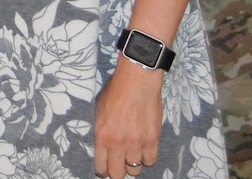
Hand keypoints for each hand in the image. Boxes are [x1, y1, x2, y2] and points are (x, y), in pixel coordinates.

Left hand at [93, 60, 162, 177]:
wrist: (136, 81)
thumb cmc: (115, 92)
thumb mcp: (99, 111)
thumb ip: (101, 131)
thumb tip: (102, 147)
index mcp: (102, 136)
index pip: (101, 167)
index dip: (103, 171)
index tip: (104, 170)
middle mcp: (118, 143)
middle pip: (118, 174)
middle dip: (117, 172)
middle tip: (118, 165)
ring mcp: (136, 143)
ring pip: (135, 169)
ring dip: (132, 164)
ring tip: (131, 155)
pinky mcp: (152, 140)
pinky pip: (150, 160)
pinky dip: (146, 157)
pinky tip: (143, 149)